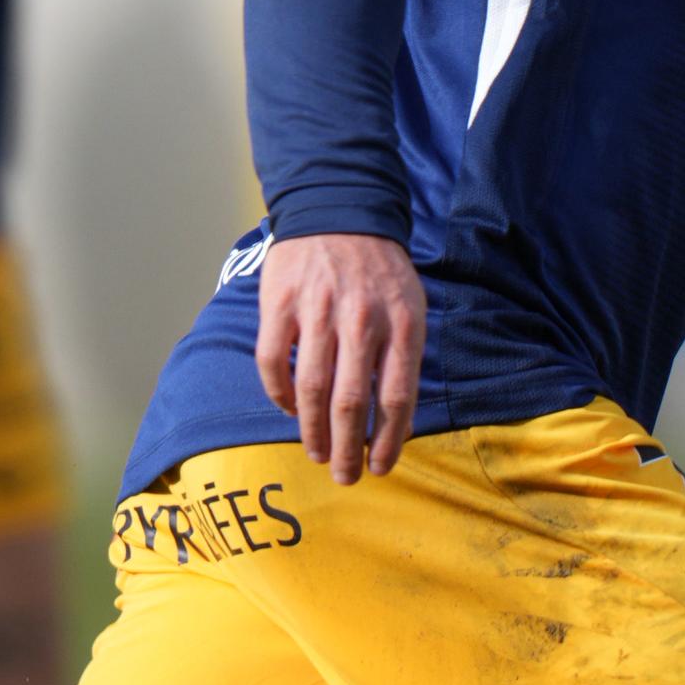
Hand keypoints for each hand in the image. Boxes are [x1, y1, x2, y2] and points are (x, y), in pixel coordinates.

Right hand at [252, 232, 424, 485]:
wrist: (338, 208)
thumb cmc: (379, 269)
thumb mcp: (410, 304)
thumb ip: (403, 355)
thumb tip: (395, 420)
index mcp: (401, 322)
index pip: (397, 397)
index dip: (388, 440)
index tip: (380, 467)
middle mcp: (360, 320)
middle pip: (351, 403)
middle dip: (348, 449)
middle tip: (345, 476)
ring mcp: (318, 311)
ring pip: (311, 390)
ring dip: (312, 431)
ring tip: (318, 453)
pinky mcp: (281, 303)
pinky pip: (273, 362)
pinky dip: (278, 394)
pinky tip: (287, 409)